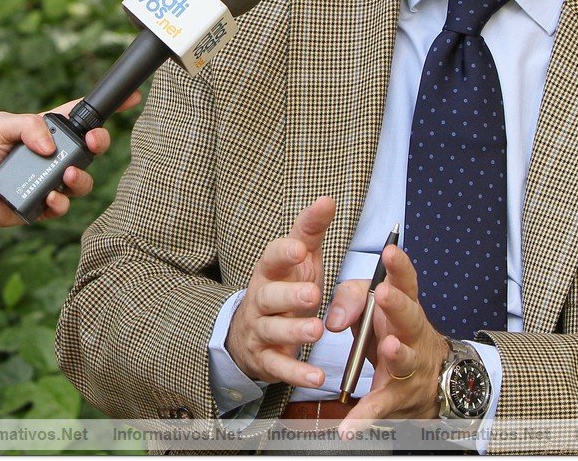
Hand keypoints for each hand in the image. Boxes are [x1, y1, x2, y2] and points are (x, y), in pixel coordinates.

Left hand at [0, 93, 136, 231]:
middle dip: (99, 143)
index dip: (105, 108)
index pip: (80, 116)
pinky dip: (60, 201)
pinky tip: (49, 197)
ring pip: (82, 178)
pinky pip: (64, 204)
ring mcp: (51, 180)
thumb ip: (28, 125)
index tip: (130, 98)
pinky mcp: (44, 205)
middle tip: (92, 142)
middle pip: (90, 148)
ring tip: (64, 175)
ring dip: (80, 176)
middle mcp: (53, 155)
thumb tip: (51, 145)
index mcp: (46, 131)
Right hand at [225, 196, 335, 386]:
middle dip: (289, 295)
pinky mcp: (265, 359)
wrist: (250, 333)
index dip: (284, 253)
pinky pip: (279, 367)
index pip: (272, 259)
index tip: (300, 247)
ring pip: (273, 330)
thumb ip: (311, 231)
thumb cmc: (284, 288)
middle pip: (269, 296)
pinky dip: (298, 373)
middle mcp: (260, 300)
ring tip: (317, 331)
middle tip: (313, 294)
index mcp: (270, 273)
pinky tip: (318, 378)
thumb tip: (327, 199)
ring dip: (294, 331)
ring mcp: (260, 330)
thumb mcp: (299, 260)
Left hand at [323, 243, 448, 437]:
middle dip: (398, 305)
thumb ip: (350, 301)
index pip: (406, 283)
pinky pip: (380, 406)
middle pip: (409, 317)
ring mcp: (410, 366)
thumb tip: (331, 317)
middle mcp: (413, 334)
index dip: (399, 267)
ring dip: (397, 354)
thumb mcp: (373, 310)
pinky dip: (364, 417)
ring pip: (405, 359)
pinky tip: (348, 427)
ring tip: (389, 348)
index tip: (390, 250)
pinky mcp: (397, 397)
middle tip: (385, 293)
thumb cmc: (393, 332)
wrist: (430, 380)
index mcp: (405, 307)